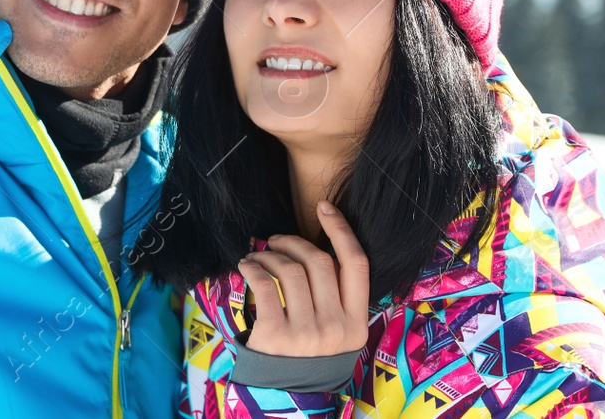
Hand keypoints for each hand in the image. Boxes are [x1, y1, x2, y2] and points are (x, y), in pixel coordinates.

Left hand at [238, 201, 370, 356]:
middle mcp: (336, 328)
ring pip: (290, 270)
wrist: (286, 397)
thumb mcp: (336, 333)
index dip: (342, 230)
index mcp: (356, 323)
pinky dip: (253, 268)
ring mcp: (307, 333)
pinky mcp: (276, 335)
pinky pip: (265, 285)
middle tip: (276, 241)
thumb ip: (335, 298)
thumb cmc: (308, 356)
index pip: (357, 264)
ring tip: (258, 257)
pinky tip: (247, 266)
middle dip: (294, 242)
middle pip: (319, 262)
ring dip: (270, 255)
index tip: (325, 207)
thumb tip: (314, 247)